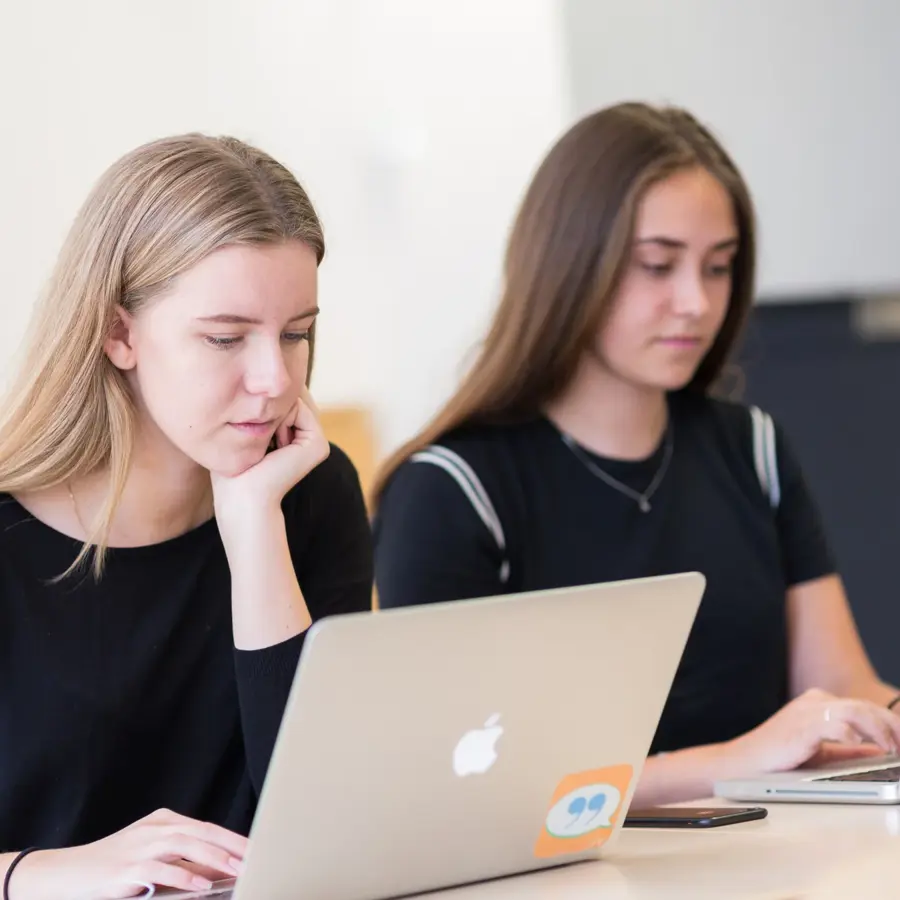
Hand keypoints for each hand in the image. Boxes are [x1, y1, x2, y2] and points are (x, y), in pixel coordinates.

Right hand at [11, 808, 246, 899]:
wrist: (62, 876)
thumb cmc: (110, 869)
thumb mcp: (150, 859)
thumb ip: (182, 862)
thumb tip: (218, 871)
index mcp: (164, 822)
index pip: (208, 827)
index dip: (234, 838)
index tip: (259, 849)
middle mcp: (155, 828)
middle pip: (204, 832)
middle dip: (233, 845)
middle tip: (258, 857)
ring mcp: (140, 846)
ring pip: (187, 844)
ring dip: (215, 857)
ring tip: (239, 868)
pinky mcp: (126, 868)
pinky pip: (162, 869)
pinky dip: (185, 876)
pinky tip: (201, 885)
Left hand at [211, 387, 329, 529]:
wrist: (241, 497)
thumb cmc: (233, 468)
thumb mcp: (242, 430)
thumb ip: (256, 407)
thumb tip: (260, 380)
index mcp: (294, 435)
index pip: (281, 398)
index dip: (261, 401)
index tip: (245, 429)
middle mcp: (308, 436)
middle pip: (289, 395)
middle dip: (268, 404)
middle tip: (254, 436)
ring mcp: (317, 440)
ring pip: (293, 398)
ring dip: (271, 412)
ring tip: (263, 443)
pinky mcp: (318, 444)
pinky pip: (299, 408)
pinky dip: (280, 417)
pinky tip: (272, 444)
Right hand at [726, 688, 899, 773]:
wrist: (743, 763)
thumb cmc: (778, 758)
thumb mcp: (821, 752)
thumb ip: (849, 750)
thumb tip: (880, 752)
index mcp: (820, 704)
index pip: (865, 707)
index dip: (890, 723)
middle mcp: (815, 702)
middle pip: (865, 707)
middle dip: (892, 726)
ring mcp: (808, 713)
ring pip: (856, 711)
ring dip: (880, 729)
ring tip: (893, 748)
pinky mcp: (801, 727)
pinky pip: (835, 725)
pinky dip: (854, 734)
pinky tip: (863, 745)